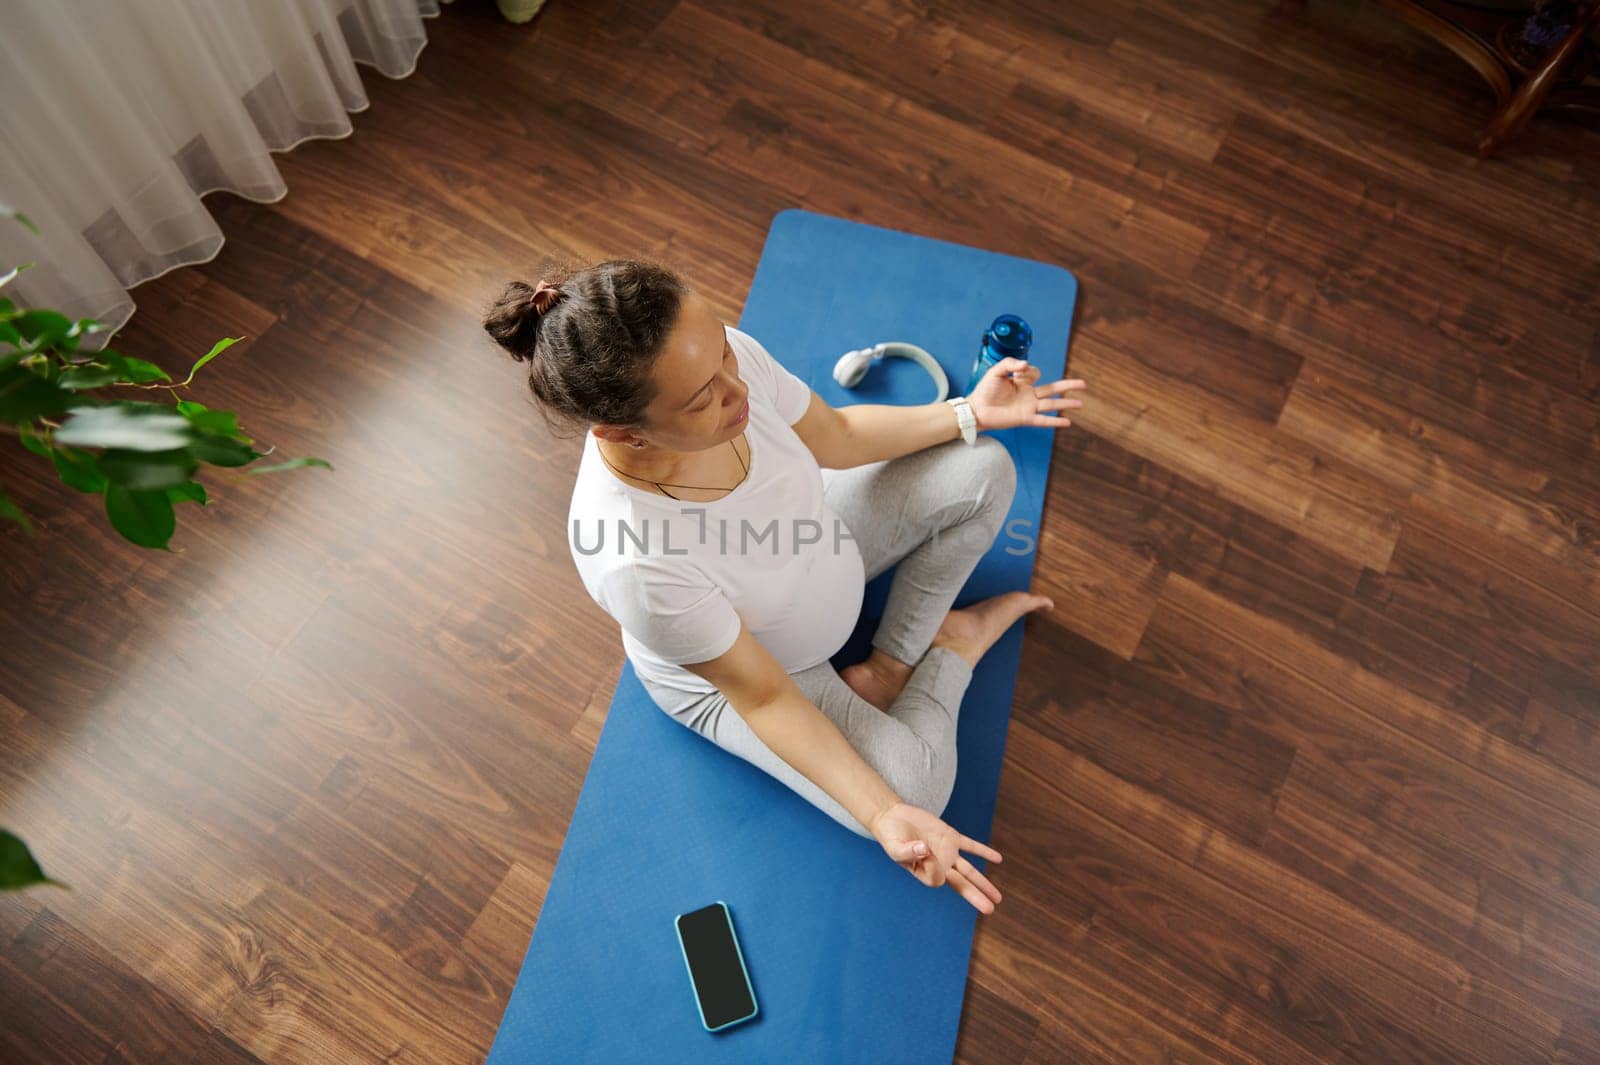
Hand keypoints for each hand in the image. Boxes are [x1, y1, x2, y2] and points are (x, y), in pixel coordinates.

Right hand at [870, 801, 1003, 913]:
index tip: (922, 849)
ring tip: (998, 898)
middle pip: (961, 885)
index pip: (938, 878)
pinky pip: (970, 846)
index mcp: (925, 874)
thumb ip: (908, 851)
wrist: (894, 819)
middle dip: (976, 897)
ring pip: (969, 871)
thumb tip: (925, 849)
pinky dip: (983, 851)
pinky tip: (998, 859)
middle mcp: (940, 867)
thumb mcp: (895, 847)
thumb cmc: (892, 838)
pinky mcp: (951, 837)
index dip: (933, 866)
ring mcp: (947, 853)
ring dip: (983, 883)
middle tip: (990, 910)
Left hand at [968, 357, 1085, 431]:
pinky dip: (1055, 422)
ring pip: (1052, 405)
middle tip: (1084, 384)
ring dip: (1066, 404)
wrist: (976, 409)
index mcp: (1023, 382)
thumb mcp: (996, 371)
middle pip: (1053, 389)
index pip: (1036, 373)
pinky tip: (1068, 422)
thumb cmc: (984, 390)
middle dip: (1069, 386)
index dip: (1028, 372)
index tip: (1016, 375)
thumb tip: (1026, 365)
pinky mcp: (1025, 418)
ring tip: (1081, 403)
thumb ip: (1010, 363)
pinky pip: (1043, 420)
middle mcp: (1029, 395)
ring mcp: (1028, 407)